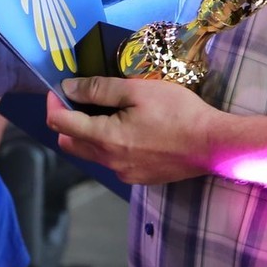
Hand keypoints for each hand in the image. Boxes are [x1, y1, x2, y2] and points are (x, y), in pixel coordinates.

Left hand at [44, 76, 225, 185]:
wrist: (213, 145)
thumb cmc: (178, 112)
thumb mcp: (137, 90)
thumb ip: (99, 89)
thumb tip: (68, 88)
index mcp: (105, 139)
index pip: (60, 124)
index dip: (53, 104)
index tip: (58, 89)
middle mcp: (109, 162)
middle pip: (70, 143)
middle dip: (66, 120)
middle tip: (80, 98)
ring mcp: (124, 174)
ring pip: (90, 153)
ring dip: (88, 133)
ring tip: (107, 110)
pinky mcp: (138, 178)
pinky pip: (111, 161)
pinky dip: (108, 144)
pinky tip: (128, 128)